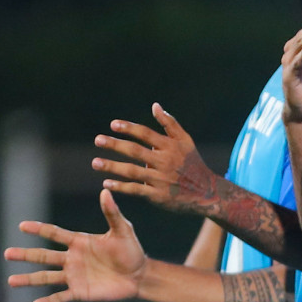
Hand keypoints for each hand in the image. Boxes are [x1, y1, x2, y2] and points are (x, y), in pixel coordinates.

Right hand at [5, 189, 147, 301]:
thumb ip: (112, 213)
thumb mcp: (123, 230)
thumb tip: (105, 191)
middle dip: (25, 255)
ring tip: (11, 280)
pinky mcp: (81, 292)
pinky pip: (61, 297)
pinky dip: (48, 301)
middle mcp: (72, 259)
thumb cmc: (132, 251)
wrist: (140, 275)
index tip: (22, 225)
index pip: (54, 233)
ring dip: (29, 279)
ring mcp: (75, 276)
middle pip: (44, 256)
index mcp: (79, 242)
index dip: (39, 229)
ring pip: (46, 277)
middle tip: (7, 254)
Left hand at [93, 104, 221, 216]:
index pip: (146, 134)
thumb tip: (155, 106)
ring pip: (132, 171)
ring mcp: (161, 179)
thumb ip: (170, 123)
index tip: (113, 125)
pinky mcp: (158, 195)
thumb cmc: (193, 164)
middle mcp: (165, 162)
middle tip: (97, 140)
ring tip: (95, 163)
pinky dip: (121, 187)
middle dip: (115, 145)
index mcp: (170, 146)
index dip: (129, 128)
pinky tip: (106, 183)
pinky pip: (136, 190)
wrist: (206, 192)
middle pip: (135, 151)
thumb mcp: (186, 141)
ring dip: (112, 167)